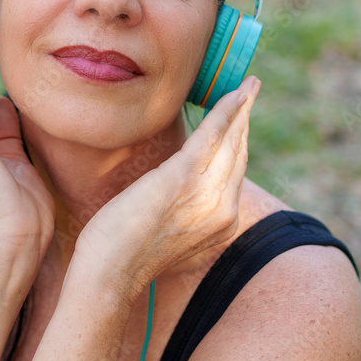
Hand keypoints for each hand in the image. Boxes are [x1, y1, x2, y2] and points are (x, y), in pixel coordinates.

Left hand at [74, 75, 261, 293]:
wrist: (109, 274)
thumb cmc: (126, 253)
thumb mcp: (170, 230)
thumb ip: (188, 209)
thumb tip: (184, 188)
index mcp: (222, 223)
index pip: (236, 172)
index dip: (239, 141)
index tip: (242, 117)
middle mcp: (223, 209)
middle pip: (239, 153)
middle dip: (245, 118)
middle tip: (251, 89)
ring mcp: (206, 195)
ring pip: (231, 141)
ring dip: (241, 107)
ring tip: (249, 85)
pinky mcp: (183, 178)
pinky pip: (212, 136)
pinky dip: (226, 111)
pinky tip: (235, 94)